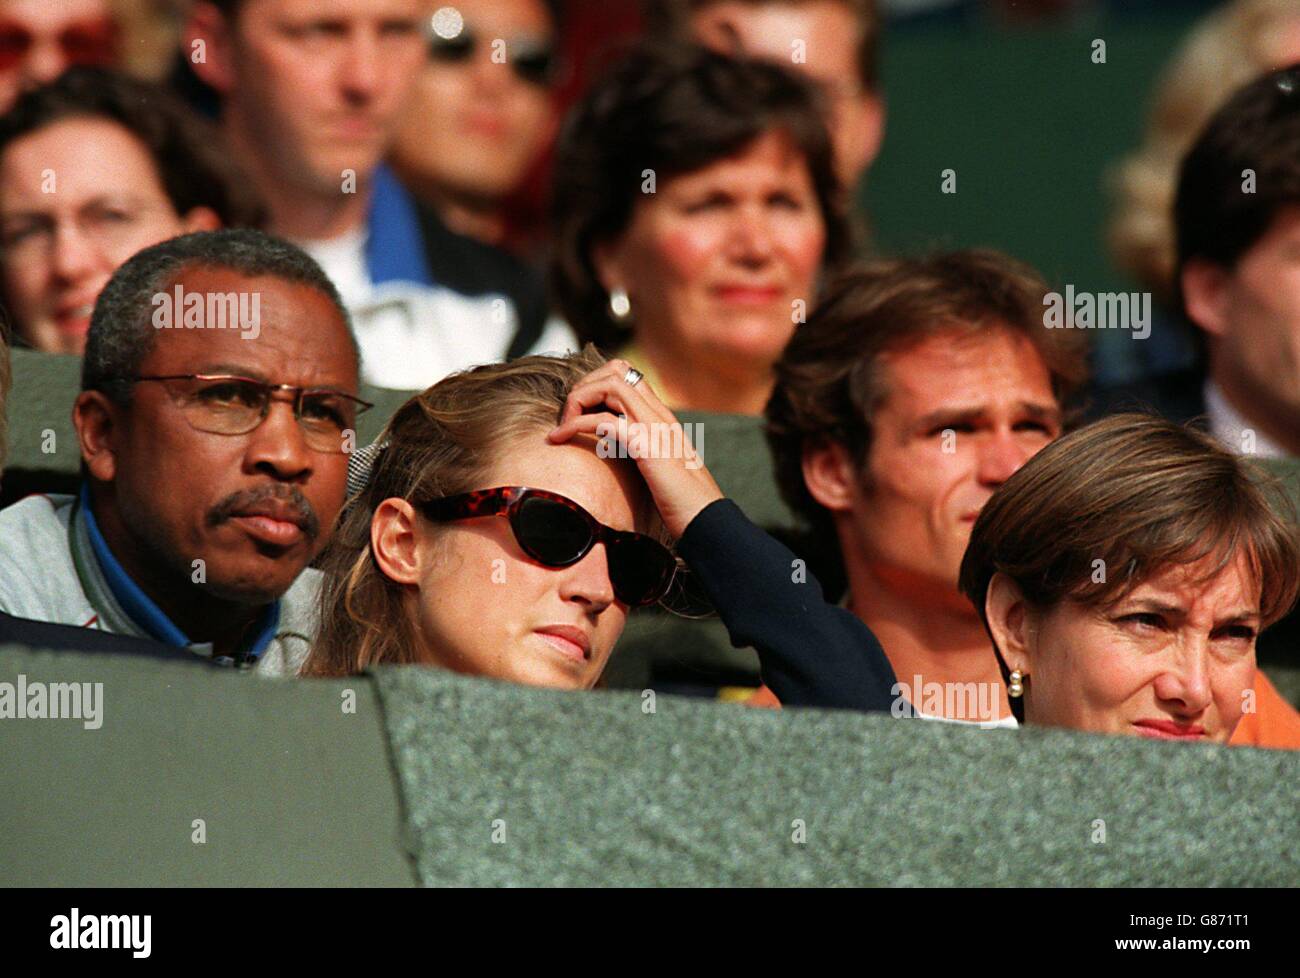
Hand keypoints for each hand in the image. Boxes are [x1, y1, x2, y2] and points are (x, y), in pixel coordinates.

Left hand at [548, 359, 723, 538]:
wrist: (707, 520)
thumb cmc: (683, 503)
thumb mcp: (659, 468)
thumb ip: (642, 452)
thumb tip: (613, 454)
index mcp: (662, 419)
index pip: (628, 377)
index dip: (597, 384)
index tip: (579, 410)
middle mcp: (659, 415)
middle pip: (617, 372)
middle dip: (584, 386)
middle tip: (567, 415)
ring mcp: (654, 428)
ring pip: (611, 386)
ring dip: (579, 399)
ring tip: (562, 425)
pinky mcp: (647, 447)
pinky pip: (604, 420)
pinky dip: (575, 424)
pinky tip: (559, 439)